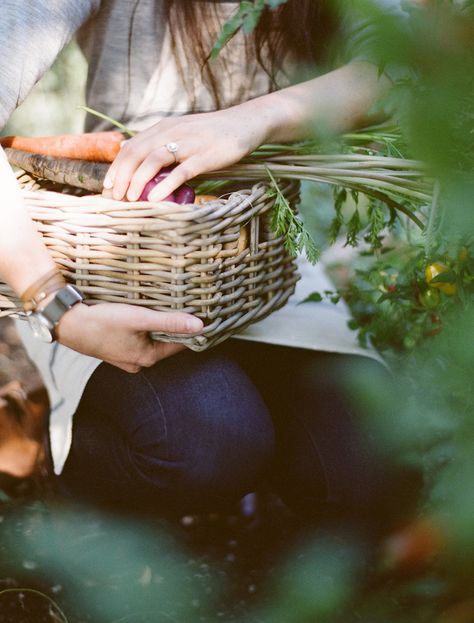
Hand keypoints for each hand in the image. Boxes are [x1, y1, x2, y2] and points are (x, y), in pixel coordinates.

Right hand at [56, 302, 202, 372]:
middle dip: (173, 327)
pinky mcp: (116, 350)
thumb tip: (200, 326)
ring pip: (151, 341)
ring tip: (162, 309)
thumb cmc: (103, 322)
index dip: (191, 329)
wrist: (68, 325)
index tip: (200, 314)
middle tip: (182, 307)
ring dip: (156, 327)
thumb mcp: (140, 318)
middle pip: (165, 343)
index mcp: (148, 358)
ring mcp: (126, 358)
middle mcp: (138, 362)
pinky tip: (140, 316)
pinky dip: (142, 329)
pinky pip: (137, 340)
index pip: (180, 344)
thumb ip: (170, 322)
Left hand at [103, 102, 270, 202]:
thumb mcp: (182, 134)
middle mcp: (171, 132)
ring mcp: (188, 144)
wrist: (244, 124)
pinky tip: (155, 198)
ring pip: (153, 160)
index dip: (116, 167)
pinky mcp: (204, 156)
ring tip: (129, 199)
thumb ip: (161, 145)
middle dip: (122, 176)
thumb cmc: (212, 134)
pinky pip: (181, 171)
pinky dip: (165, 184)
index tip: (107, 186)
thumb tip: (137, 160)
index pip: (131, 147)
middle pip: (137, 153)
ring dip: (137, 180)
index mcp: (163, 128)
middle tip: (114, 197)